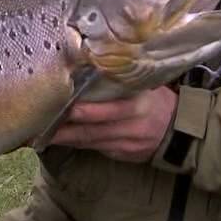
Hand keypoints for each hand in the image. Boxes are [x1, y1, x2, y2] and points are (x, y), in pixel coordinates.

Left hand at [46, 85, 177, 162]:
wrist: (179, 130)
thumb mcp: (144, 87)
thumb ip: (121, 81)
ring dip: (66, 139)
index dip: (87, 111)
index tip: (66, 107)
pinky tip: (62, 139)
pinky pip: (96, 148)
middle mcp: (132, 128)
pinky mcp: (122, 155)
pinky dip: (78, 144)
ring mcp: (127, 144)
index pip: (110, 110)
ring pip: (91, 142)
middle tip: (41, 125)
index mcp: (138, 106)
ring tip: (43, 134)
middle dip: (66, 129)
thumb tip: (88, 65)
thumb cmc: (156, 100)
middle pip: (94, 130)